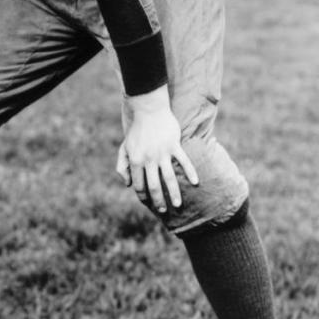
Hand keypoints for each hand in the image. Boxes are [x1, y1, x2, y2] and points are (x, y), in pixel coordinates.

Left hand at [115, 86, 198, 213]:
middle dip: (159, 200)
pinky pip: (184, 161)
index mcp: (135, 160)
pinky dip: (190, 172)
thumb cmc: (136, 130)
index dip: (143, 196)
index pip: (139, 184)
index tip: (148, 203)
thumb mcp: (124, 147)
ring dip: (174, 193)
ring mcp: (162, 152)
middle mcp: (149, 159)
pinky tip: (195, 182)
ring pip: (169, 178)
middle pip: (155, 186)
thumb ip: (122, 166)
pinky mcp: (174, 145)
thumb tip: (128, 184)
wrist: (147, 108)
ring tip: (177, 205)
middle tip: (164, 210)